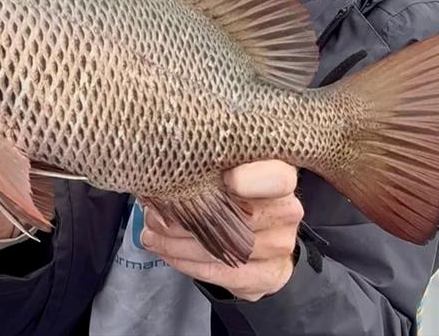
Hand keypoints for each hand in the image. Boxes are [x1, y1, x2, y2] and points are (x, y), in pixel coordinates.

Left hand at [141, 160, 302, 301]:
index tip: (218, 179)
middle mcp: (287, 212)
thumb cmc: (241, 190)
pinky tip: (166, 252)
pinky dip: (186, 263)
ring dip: (177, 243)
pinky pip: (221, 274)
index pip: (276, 178)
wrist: (268, 232)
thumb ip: (211, 162)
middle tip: (153, 213)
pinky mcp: (267, 276)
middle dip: (185, 217)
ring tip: (151, 234)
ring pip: (222, 249)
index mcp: (282, 176)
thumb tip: (165, 164)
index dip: (246, 180)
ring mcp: (280, 247)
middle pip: (237, 218)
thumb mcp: (233, 165)